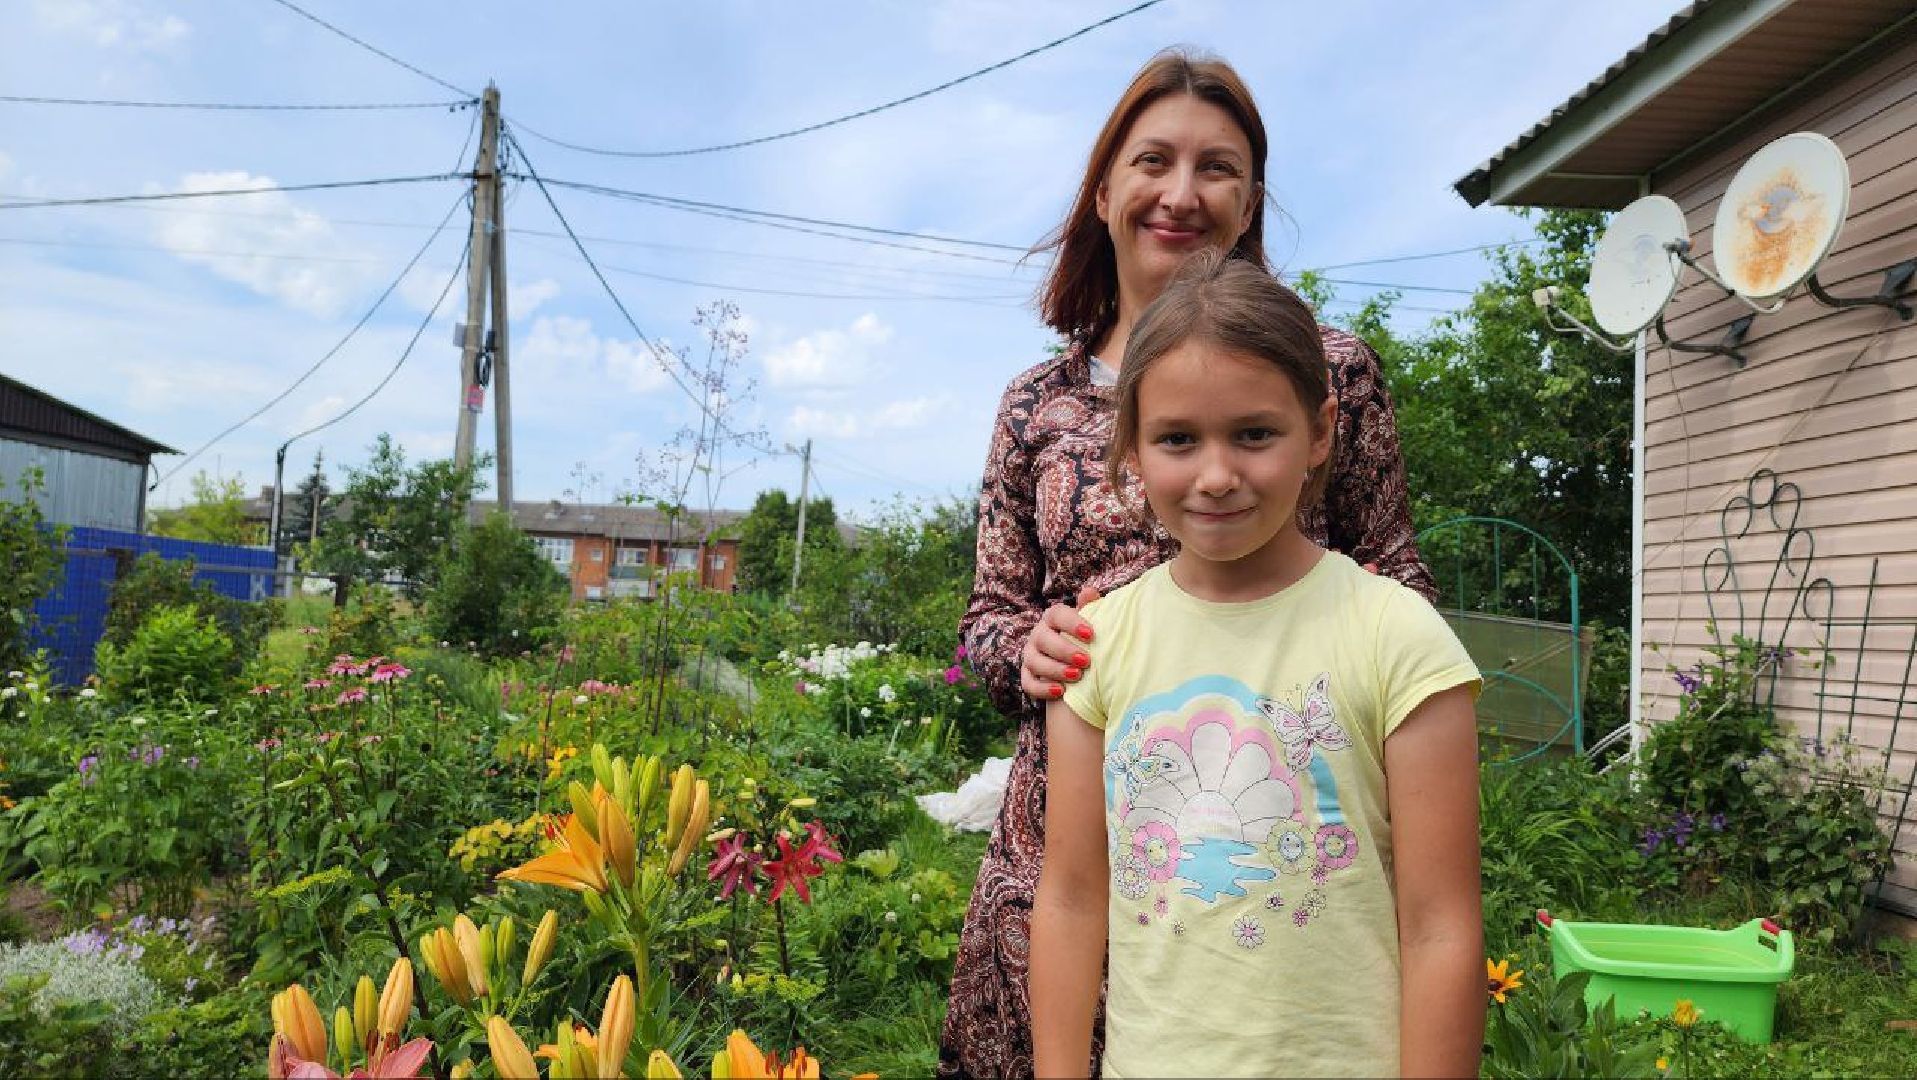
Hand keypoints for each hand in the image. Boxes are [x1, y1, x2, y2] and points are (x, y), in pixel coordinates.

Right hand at [1020, 585, 1100, 701]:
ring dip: (1055, 669)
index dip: (1072, 623)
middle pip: (1043, 639)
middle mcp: (1038, 634)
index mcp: (1053, 618)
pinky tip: (1060, 692)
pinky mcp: (1027, 676)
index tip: (1091, 635)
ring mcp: (1030, 656)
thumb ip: (1090, 609)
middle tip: (1086, 661)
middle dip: (1065, 650)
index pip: (1057, 614)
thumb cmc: (1085, 641)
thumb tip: (1089, 591)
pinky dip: (1043, 688)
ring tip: (1076, 676)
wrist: (1077, 666)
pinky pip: (1029, 683)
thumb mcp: (1089, 624)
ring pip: (1035, 662)